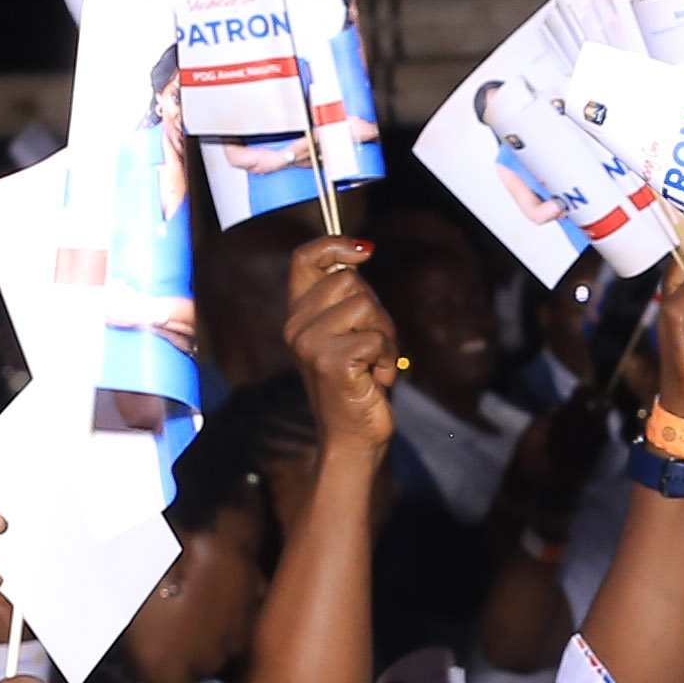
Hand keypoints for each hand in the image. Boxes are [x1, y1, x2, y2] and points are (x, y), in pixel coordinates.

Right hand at [285, 233, 404, 455]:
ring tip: (375, 362)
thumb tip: (360, 251)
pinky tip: (376, 379)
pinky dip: (387, 359)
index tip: (364, 250)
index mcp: (297, 315)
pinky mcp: (331, 362)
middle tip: (373, 344)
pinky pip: (376, 339)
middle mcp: (296, 326)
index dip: (333, 244)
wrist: (352, 437)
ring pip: (366, 306)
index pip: (303, 259)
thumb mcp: (347, 333)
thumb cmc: (357, 384)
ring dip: (385, 335)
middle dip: (376, 310)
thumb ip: (346, 298)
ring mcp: (310, 343)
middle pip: (349, 280)